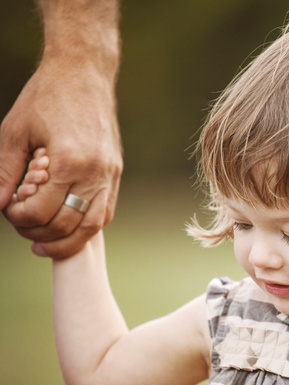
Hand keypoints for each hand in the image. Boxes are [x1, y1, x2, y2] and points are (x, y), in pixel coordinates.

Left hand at [0, 58, 121, 257]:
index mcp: (69, 162)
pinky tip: (68, 226)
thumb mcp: (14, 132)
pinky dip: (86, 226)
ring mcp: (110, 174)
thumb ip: (5, 172)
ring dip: (66, 241)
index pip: (42, 212)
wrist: (84, 74)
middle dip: (39, 234)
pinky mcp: (115, 172)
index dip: (18, 219)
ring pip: (92, 226)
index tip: (8, 210)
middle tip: (21, 228)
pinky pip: (105, 212)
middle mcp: (95, 172)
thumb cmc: (46, 98)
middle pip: (68, 225)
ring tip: (44, 244)